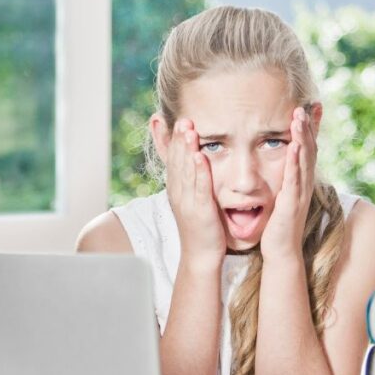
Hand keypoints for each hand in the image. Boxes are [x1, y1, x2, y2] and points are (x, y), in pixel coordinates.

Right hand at [165, 119, 226, 271]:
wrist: (200, 256)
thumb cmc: (201, 229)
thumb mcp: (192, 201)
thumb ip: (193, 182)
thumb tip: (196, 163)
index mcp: (176, 190)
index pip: (173, 160)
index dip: (174, 141)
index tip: (176, 121)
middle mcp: (178, 194)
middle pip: (177, 161)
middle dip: (179, 139)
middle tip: (183, 118)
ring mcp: (187, 202)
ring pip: (186, 171)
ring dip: (187, 149)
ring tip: (189, 130)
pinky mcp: (200, 211)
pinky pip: (199, 187)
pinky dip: (199, 171)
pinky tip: (200, 156)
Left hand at [261, 107, 316, 262]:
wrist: (281, 251)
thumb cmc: (279, 224)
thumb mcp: (282, 195)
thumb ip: (284, 178)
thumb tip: (281, 162)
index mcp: (301, 181)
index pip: (308, 149)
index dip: (311, 129)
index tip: (312, 108)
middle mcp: (305, 184)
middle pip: (310, 149)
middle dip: (308, 126)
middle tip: (307, 105)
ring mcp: (300, 193)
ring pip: (304, 160)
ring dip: (302, 137)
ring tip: (299, 117)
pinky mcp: (291, 203)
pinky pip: (294, 179)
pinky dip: (295, 162)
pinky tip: (294, 147)